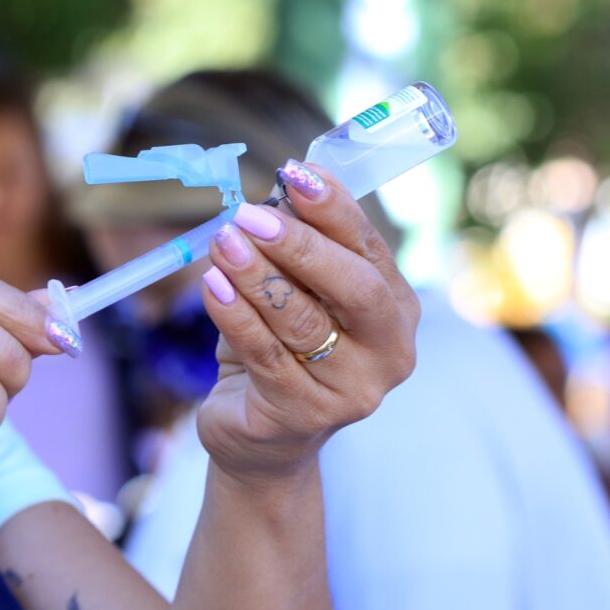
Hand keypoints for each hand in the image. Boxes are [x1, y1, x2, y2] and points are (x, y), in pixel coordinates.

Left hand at [199, 162, 418, 480]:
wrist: (261, 436)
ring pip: (303, 321)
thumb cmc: (282, 350)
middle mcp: (390, 351)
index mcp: (396, 308)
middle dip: (300, 245)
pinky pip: (265, 354)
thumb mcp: (299, 295)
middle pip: (354, 287)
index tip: (295, 172)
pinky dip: (235, 315)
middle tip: (251, 215)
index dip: (334, 208)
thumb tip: (281, 188)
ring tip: (224, 243)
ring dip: (257, 276)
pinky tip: (212, 286)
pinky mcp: (304, 415)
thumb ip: (299, 250)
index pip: (369, 248)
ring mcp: (353, 389)